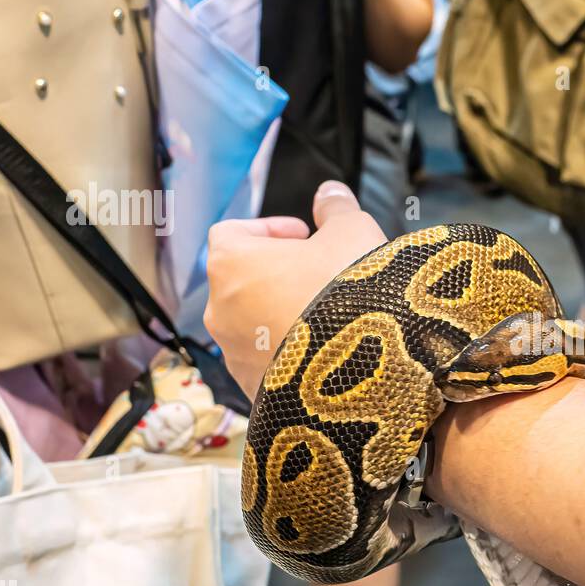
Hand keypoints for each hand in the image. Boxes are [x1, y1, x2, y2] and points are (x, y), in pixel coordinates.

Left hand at [204, 181, 385, 397]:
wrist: (364, 370)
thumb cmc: (349, 291)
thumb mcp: (351, 232)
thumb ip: (335, 209)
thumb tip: (330, 195)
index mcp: (230, 263)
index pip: (232, 233)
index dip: (268, 229)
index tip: (303, 235)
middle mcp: (220, 310)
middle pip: (241, 281)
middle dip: (277, 274)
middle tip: (319, 273)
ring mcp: (235, 355)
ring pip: (253, 324)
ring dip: (280, 314)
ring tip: (327, 316)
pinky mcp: (255, 390)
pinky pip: (267, 362)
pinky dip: (288, 353)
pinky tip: (326, 351)